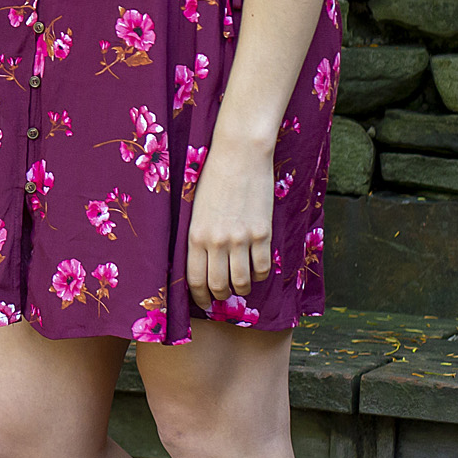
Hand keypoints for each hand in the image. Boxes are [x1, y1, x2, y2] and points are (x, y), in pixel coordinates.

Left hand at [185, 137, 275, 309]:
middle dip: (220, 296)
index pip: (195, 279)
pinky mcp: (262, 233)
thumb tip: (203, 262)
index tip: (203, 302)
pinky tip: (256, 269)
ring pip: (242, 281)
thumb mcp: (196, 208)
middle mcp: (216, 241)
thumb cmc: (214, 177)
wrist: (239, 155)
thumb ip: (198, 235)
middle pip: (218, 285)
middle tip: (223, 296)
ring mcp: (241, 238)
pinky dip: (260, 274)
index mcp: (195, 235)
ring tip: (241, 284)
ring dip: (242, 288)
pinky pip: (262, 267)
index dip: (199, 296)